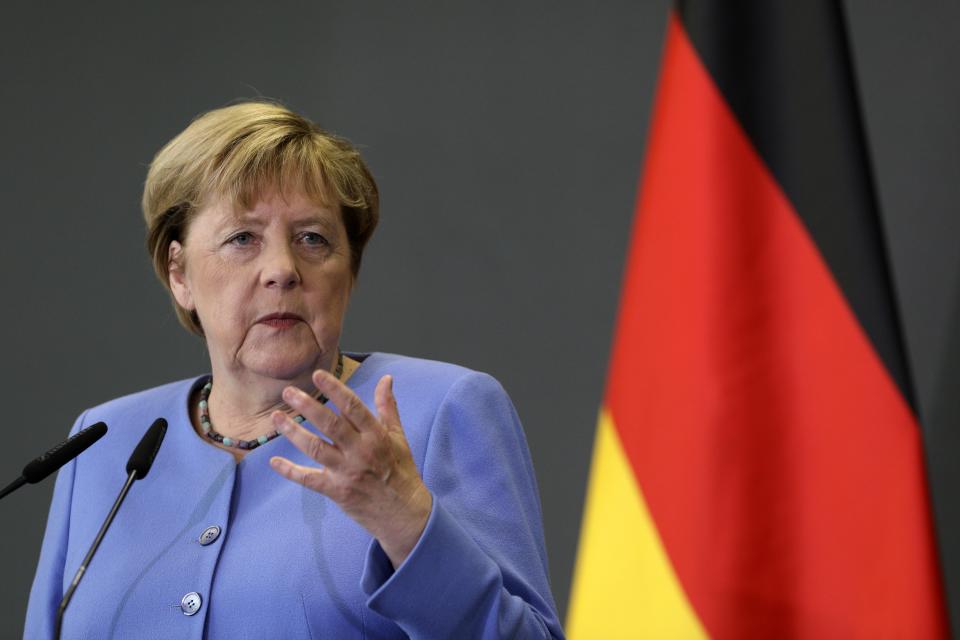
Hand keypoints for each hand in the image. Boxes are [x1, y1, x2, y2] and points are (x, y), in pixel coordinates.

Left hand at [269, 371, 431, 568]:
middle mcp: (361, 452)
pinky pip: (309, 480)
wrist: (403, 513)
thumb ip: (388, 406)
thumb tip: (386, 379)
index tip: (317, 375)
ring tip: (276, 417)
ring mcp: (347, 472)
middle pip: (330, 425)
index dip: (335, 390)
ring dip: (294, 432)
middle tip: (288, 391)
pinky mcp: (337, 491)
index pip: (353, 407)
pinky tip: (274, 461)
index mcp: (377, 436)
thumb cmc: (401, 470)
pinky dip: (290, 471)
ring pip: (316, 448)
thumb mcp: (398, 436)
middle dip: (308, 406)